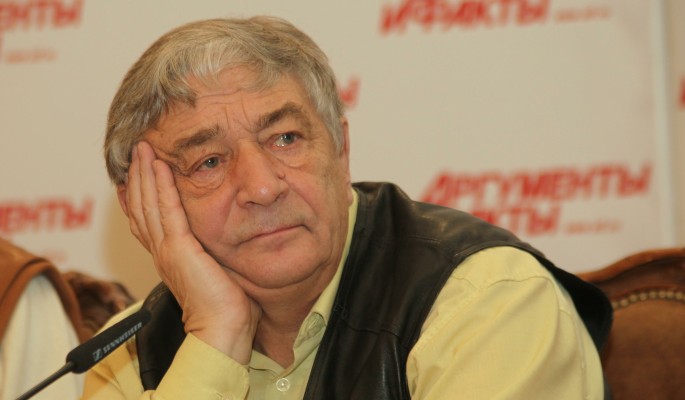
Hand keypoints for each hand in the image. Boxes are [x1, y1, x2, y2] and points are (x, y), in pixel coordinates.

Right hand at [124, 141, 260, 363]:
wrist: (223, 329)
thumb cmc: (227, 307)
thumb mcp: (216, 269)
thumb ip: (214, 251)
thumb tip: (228, 239)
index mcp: (169, 257)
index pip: (147, 220)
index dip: (140, 194)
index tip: (137, 173)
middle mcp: (161, 251)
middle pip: (141, 206)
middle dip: (138, 175)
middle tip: (137, 150)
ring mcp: (167, 249)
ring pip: (148, 203)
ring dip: (145, 173)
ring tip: (143, 148)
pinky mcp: (179, 248)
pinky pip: (166, 210)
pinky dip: (160, 186)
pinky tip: (159, 166)